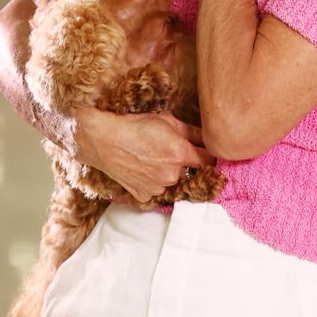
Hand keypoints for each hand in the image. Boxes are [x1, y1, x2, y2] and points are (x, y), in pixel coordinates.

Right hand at [71, 106, 215, 203]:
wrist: (104, 140)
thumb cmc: (134, 125)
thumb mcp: (167, 120)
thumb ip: (193, 131)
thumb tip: (212, 136)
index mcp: (180, 153)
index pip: (209, 160)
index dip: (209, 154)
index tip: (206, 151)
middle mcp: (172, 174)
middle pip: (189, 171)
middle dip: (184, 162)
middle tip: (167, 149)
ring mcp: (158, 187)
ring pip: (172, 180)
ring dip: (167, 172)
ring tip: (151, 157)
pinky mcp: (144, 195)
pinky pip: (155, 190)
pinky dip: (152, 181)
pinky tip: (141, 168)